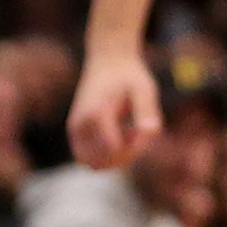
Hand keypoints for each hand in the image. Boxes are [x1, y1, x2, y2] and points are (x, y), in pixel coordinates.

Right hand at [67, 54, 160, 171]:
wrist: (108, 62)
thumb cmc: (129, 76)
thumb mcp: (144, 88)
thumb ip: (147, 110)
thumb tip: (151, 132)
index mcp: (95, 114)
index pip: (113, 150)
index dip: (135, 148)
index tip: (147, 130)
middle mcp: (79, 125)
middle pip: (99, 164)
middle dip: (124, 158)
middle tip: (138, 134)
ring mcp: (75, 131)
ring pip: (93, 164)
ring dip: (116, 158)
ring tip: (129, 133)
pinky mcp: (76, 134)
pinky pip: (90, 158)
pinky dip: (108, 155)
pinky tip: (122, 134)